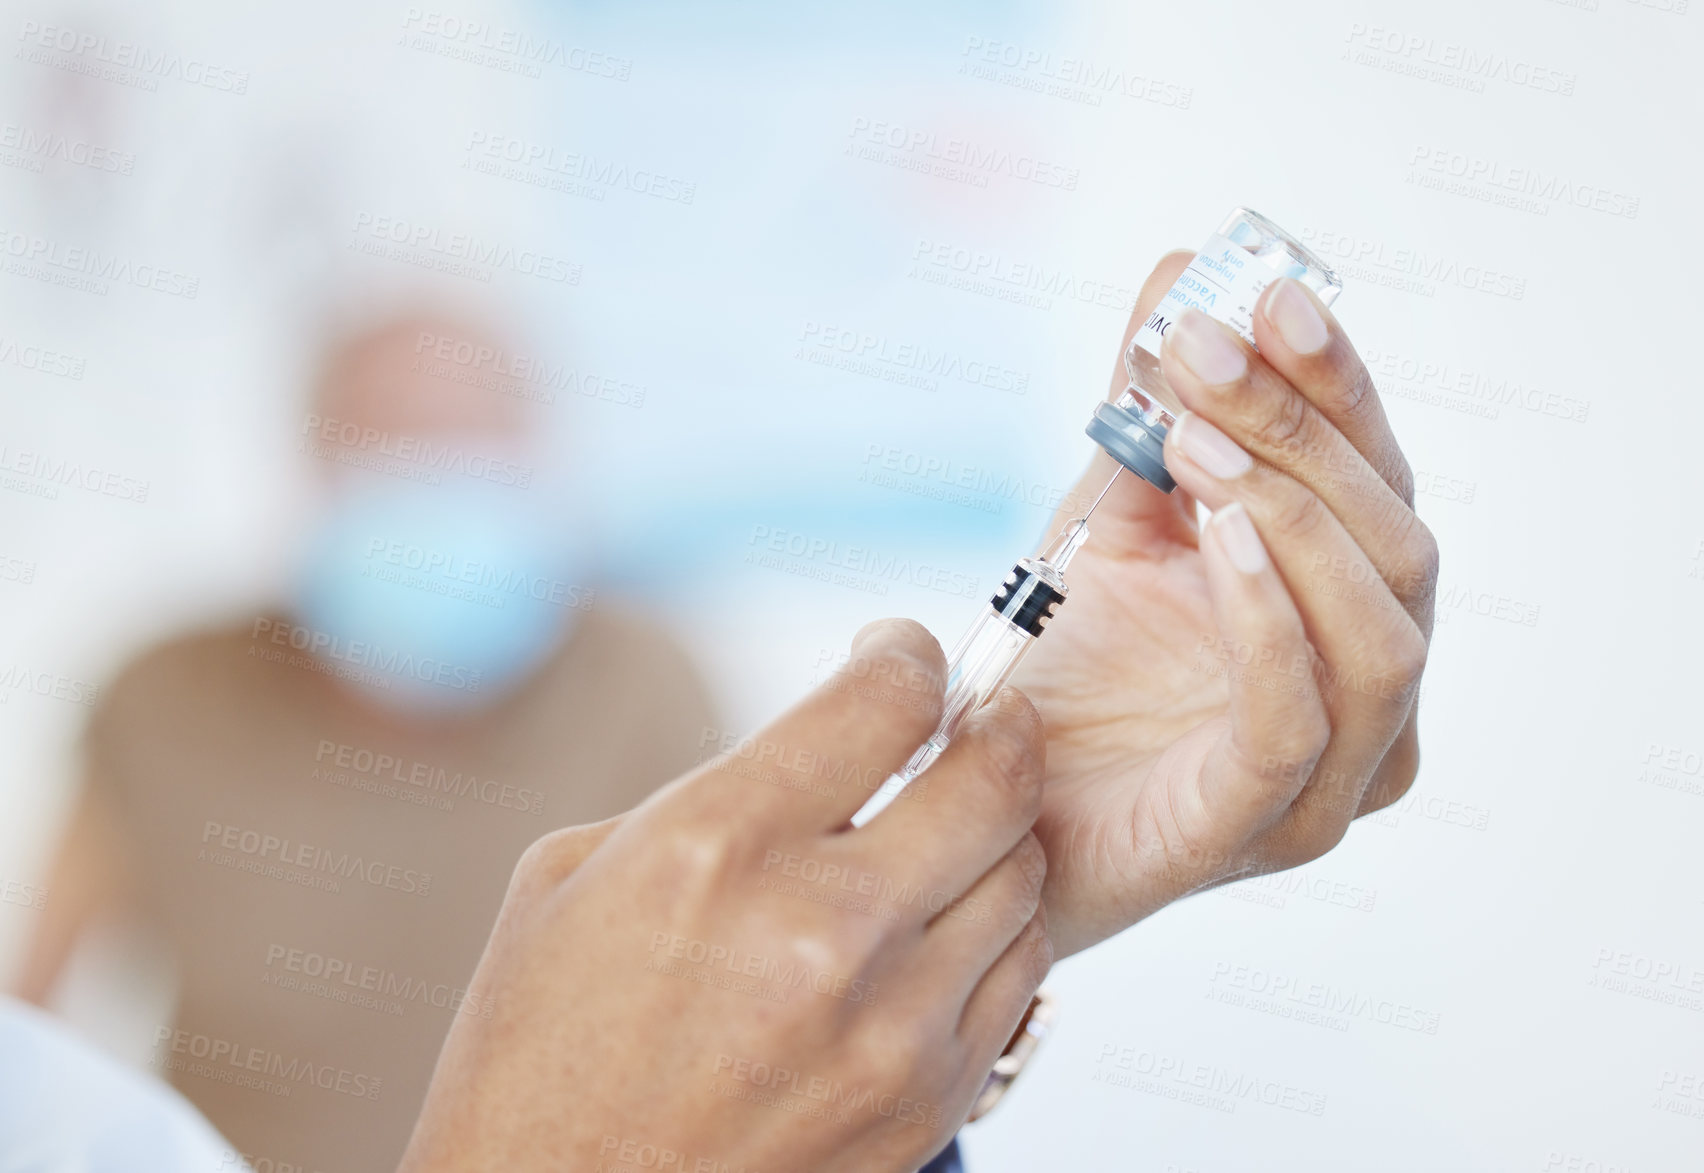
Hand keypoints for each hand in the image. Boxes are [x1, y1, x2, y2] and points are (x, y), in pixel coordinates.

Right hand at [400, 620, 1051, 1172]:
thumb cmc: (541, 1056)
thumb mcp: (578, 879)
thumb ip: (713, 794)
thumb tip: (823, 748)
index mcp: (718, 845)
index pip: (886, 700)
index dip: (908, 654)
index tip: (903, 657)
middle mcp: (821, 928)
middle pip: (992, 775)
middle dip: (996, 723)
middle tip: (978, 718)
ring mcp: (890, 1025)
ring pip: (1024, 877)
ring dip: (997, 834)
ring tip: (951, 833)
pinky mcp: (928, 1101)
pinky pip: (1019, 978)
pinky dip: (995, 932)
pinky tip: (943, 928)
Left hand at [1015, 253, 1436, 957]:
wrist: (985, 808)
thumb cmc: (1065, 671)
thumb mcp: (1109, 516)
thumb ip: (1152, 408)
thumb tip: (1182, 270)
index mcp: (1348, 608)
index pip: (1381, 482)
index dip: (1338, 384)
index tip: (1269, 293)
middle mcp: (1367, 690)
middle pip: (1395, 543)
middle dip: (1302, 427)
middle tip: (1202, 348)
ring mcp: (1332, 774)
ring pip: (1378, 631)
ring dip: (1291, 509)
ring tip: (1192, 433)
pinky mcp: (1263, 825)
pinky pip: (1298, 718)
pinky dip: (1267, 616)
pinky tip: (1213, 536)